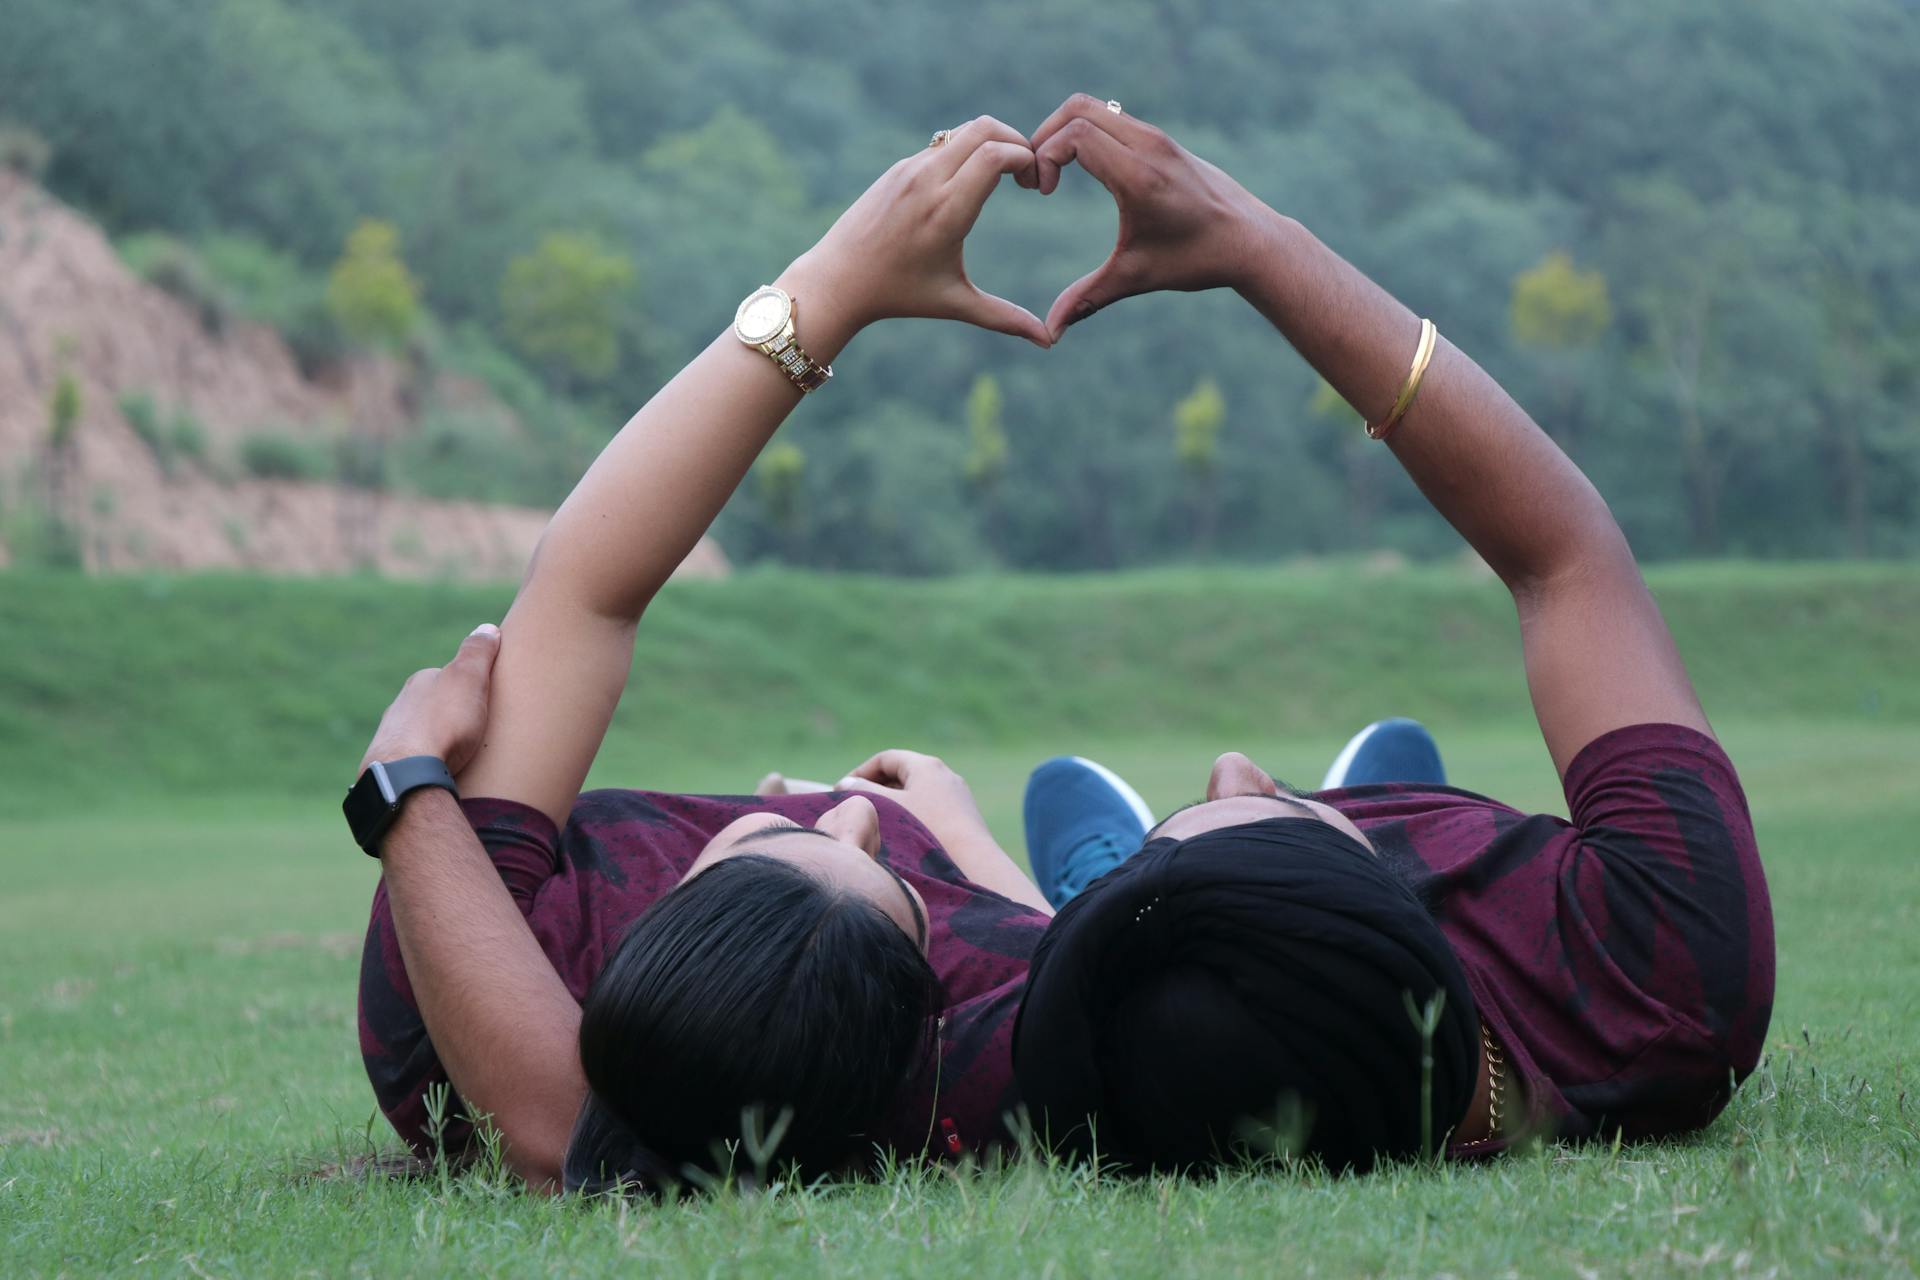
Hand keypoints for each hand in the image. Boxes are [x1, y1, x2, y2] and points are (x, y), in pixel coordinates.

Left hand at [358, 624, 500, 776]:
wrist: (406, 774)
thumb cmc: (443, 724)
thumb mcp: (468, 679)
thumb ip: (477, 653)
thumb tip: (487, 628)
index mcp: (420, 683)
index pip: (448, 677)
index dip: (470, 687)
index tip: (486, 700)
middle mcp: (400, 705)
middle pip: (433, 706)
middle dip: (451, 716)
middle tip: (476, 732)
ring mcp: (391, 737)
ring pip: (420, 734)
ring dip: (437, 741)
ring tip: (459, 757)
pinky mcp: (388, 766)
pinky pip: (412, 760)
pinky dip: (425, 763)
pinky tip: (438, 773)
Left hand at [789, 116, 1050, 347]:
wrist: (839, 279)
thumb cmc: (899, 295)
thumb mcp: (956, 303)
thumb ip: (1005, 318)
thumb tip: (1048, 342)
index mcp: (947, 211)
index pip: (995, 155)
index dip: (1026, 158)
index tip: (1035, 184)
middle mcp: (928, 181)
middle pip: (985, 128)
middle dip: (1016, 141)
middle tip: (1027, 172)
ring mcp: (910, 169)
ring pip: (963, 131)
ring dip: (991, 144)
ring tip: (1004, 176)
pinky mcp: (898, 169)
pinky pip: (942, 145)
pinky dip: (966, 152)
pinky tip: (971, 183)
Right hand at [836, 749, 994, 852]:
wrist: (973, 861)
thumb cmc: (928, 830)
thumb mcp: (890, 808)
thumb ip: (864, 792)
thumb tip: (845, 783)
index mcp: (925, 765)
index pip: (885, 758)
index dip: (860, 772)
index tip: (842, 791)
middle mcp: (944, 773)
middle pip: (901, 773)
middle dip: (875, 787)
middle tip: (856, 806)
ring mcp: (955, 793)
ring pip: (915, 791)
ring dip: (892, 802)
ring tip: (875, 821)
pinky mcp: (962, 814)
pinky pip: (929, 805)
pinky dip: (910, 813)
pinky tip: (902, 835)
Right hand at [1028, 94, 1271, 337]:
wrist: (1251, 241)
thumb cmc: (1197, 260)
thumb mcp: (1136, 278)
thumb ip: (1087, 298)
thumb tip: (1049, 334)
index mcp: (1140, 176)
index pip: (1075, 135)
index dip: (1045, 156)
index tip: (1043, 193)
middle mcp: (1149, 146)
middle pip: (1077, 108)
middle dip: (1044, 136)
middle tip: (1039, 177)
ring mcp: (1157, 137)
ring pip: (1095, 107)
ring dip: (1064, 132)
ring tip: (1055, 173)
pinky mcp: (1162, 139)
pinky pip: (1113, 117)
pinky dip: (1087, 132)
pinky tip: (1084, 170)